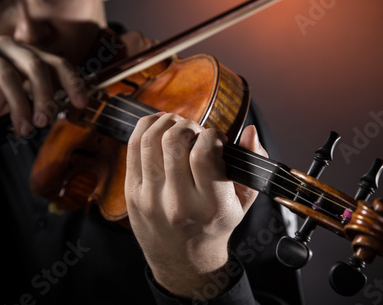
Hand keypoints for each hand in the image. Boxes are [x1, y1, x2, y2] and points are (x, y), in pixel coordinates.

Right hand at [0, 36, 87, 134]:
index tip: (81, 103)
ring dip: (18, 105)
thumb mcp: (17, 95)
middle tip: (43, 122)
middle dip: (44, 96)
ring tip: (23, 129)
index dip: (72, 82)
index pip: (57, 63)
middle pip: (36, 66)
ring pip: (7, 74)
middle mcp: (8, 47)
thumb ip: (36, 97)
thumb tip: (59, 112)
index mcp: (27, 55)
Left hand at [125, 112, 266, 298]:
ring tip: (179, 127)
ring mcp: (150, 198)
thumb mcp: (242, 202)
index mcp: (211, 206)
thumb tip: (250, 131)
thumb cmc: (214, 226)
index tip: (216, 138)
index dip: (211, 135)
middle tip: (196, 132)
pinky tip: (160, 125)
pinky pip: (133, 148)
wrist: (183, 260)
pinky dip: (146, 127)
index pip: (203, 154)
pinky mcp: (132, 194)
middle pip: (174, 143)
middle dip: (188, 125)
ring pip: (151, 140)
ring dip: (167, 123)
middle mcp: (178, 203)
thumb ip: (250, 164)